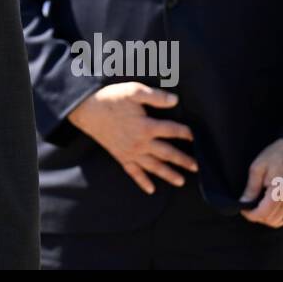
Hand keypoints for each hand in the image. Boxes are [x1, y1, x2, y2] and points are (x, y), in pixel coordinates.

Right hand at [66, 82, 196, 193]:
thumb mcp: (133, 91)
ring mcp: (131, 152)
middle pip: (167, 153)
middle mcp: (141, 143)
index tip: (195, 136)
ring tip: (181, 181)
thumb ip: (155, 96)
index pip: (172, 130)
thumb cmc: (110, 99)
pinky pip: (133, 172)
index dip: (185, 132)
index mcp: (146, 126)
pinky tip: (150, 190)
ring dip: (168, 174)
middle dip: (183, 160)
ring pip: (153, 166)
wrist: (86, 110)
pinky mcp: (121, 156)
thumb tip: (175, 101)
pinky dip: (142, 182)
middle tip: (196, 167)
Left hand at [239, 138, 282, 226]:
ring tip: (258, 205)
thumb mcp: (258, 167)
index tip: (243, 208)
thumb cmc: (276, 155)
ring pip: (280, 221)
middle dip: (257, 216)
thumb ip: (251, 188)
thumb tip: (243, 202)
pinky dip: (277, 216)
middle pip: (271, 221)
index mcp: (280, 192)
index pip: (263, 214)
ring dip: (267, 217)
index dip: (250, 215)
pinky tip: (269, 206)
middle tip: (249, 206)